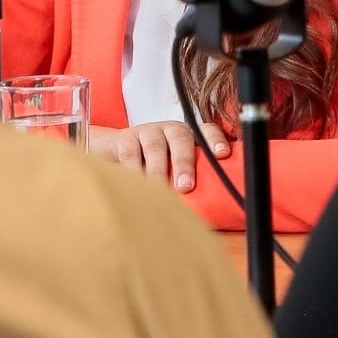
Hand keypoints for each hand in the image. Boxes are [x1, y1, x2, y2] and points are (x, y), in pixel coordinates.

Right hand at [89, 120, 230, 191]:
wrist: (114, 150)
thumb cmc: (154, 165)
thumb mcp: (174, 169)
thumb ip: (191, 180)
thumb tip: (211, 207)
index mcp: (189, 136)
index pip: (207, 131)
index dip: (215, 140)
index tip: (222, 154)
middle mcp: (171, 130)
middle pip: (181, 139)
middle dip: (184, 162)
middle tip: (185, 186)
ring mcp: (148, 131)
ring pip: (155, 147)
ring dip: (158, 170)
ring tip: (160, 190)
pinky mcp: (126, 138)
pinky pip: (130, 154)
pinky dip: (133, 170)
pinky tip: (136, 186)